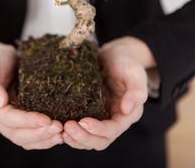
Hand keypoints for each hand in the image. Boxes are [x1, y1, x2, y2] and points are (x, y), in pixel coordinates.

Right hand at [0, 38, 63, 149]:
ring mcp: (7, 123)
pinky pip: (30, 136)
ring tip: (62, 134)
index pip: (9, 119)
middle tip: (59, 127)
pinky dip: (44, 139)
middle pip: (18, 134)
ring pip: (25, 139)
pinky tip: (59, 135)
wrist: (0, 59)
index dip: (28, 121)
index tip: (46, 120)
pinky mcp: (19, 122)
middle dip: (39, 133)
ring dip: (44, 139)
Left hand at [63, 36, 154, 150]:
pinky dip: (70, 132)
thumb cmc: (126, 61)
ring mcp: (101, 118)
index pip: (113, 130)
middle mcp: (114, 120)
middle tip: (67, 128)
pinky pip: (80, 129)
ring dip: (75, 138)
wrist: (114, 55)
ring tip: (61, 130)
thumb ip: (136, 91)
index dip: (98, 129)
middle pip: (99, 140)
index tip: (83, 122)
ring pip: (89, 139)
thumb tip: (127, 109)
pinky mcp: (89, 113)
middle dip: (83, 137)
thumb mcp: (134, 72)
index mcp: (128, 115)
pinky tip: (58, 125)